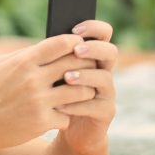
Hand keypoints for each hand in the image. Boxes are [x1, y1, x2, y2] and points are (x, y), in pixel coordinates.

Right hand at [0, 33, 101, 151]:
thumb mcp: (0, 66)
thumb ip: (25, 55)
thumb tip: (51, 45)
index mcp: (23, 62)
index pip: (61, 44)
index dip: (75, 42)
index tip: (79, 46)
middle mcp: (33, 80)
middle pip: (76, 64)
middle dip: (87, 65)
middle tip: (90, 68)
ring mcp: (39, 102)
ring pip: (81, 92)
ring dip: (84, 91)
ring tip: (82, 92)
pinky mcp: (42, 122)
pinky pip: (68, 116)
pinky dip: (66, 116)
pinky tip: (61, 115)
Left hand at [55, 19, 117, 153]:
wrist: (60, 126)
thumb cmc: (51, 93)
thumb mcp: (49, 72)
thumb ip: (52, 57)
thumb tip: (44, 41)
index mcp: (91, 56)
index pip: (103, 34)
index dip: (94, 28)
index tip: (76, 29)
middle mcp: (103, 70)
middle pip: (110, 52)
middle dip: (94, 49)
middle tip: (77, 51)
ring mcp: (106, 92)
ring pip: (105, 78)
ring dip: (85, 76)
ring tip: (66, 77)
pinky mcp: (105, 112)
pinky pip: (96, 105)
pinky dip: (77, 104)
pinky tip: (60, 104)